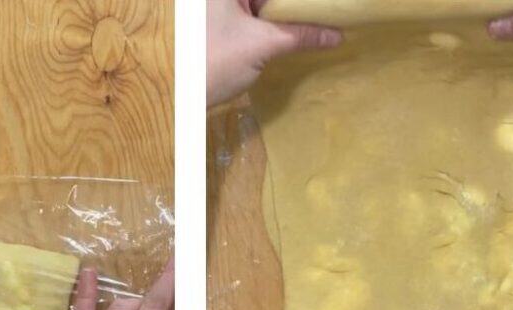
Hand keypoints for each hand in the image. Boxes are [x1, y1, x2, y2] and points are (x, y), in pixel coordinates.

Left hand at [208, 0, 341, 106]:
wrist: (177, 98)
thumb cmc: (213, 63)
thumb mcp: (263, 45)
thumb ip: (300, 35)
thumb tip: (336, 35)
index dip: (296, 4)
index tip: (327, 7)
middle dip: (291, 8)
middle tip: (325, 13)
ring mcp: (214, 8)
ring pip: (259, 5)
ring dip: (283, 15)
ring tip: (315, 22)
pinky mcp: (214, 24)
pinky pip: (249, 16)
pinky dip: (269, 23)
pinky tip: (290, 33)